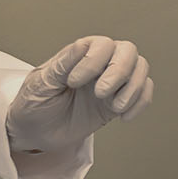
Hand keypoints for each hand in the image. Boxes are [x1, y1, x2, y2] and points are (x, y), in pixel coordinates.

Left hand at [6, 36, 153, 153]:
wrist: (36, 133)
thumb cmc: (34, 104)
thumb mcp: (40, 83)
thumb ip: (63, 64)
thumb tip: (82, 45)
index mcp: (79, 55)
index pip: (102, 44)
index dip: (93, 61)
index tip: (73, 82)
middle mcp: (100, 64)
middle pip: (128, 52)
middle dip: (119, 72)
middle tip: (100, 93)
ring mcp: (112, 83)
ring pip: (141, 69)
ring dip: (132, 89)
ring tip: (115, 107)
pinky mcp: (119, 101)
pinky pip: (144, 93)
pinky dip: (140, 103)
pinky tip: (124, 116)